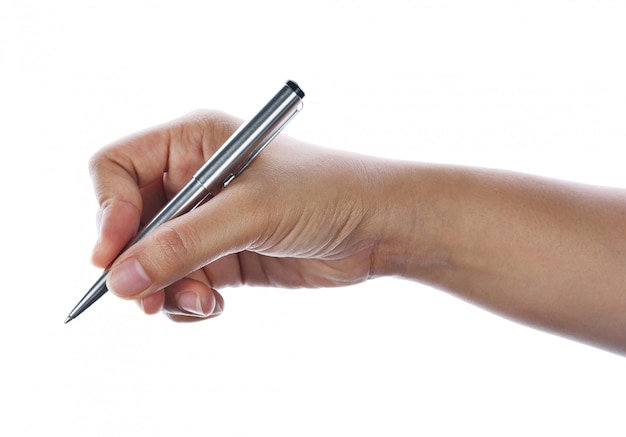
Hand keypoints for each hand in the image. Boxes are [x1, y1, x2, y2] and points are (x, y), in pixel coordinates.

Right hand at [90, 110, 392, 321]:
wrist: (378, 226)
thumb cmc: (326, 193)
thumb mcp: (250, 213)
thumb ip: (183, 244)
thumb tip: (120, 279)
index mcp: (193, 142)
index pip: (116, 169)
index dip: (106, 212)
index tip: (109, 257)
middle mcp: (194, 179)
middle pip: (129, 224)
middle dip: (137, 264)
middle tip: (145, 300)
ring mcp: (208, 221)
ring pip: (153, 262)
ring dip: (166, 290)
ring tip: (201, 302)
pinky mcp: (224, 256)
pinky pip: (181, 284)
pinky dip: (188, 301)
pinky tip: (215, 306)